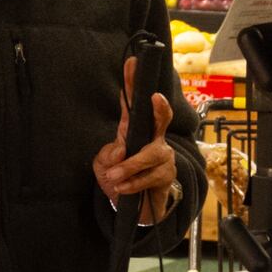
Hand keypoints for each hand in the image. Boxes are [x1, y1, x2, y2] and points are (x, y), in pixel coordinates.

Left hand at [94, 54, 179, 224]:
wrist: (136, 207)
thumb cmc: (120, 178)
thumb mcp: (104, 165)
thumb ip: (108, 156)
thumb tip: (121, 151)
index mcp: (135, 130)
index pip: (133, 104)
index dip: (133, 83)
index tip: (132, 64)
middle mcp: (153, 138)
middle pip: (161, 118)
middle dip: (159, 107)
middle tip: (155, 98)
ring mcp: (163, 155)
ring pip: (149, 155)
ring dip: (128, 167)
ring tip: (113, 178)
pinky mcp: (168, 174)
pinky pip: (150, 176)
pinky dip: (133, 183)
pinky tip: (122, 188)